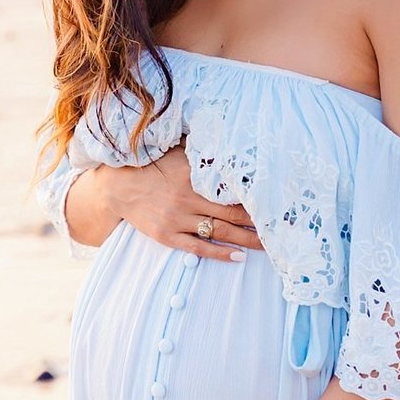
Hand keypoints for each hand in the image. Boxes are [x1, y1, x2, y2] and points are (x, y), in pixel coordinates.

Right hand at [114, 142, 265, 263]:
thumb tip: (232, 142)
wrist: (117, 186)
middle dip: (258, 223)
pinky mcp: (167, 236)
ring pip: (219, 232)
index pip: (233, 190)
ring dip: (246, 240)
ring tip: (268, 246)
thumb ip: (204, 152)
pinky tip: (238, 257)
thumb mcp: (179, 152)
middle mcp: (187, 199)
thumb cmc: (153, 164)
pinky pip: (198, 248)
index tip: (276, 203)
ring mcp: (177, 220)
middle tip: (281, 229)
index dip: (256, 198)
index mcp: (193, 177)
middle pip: (232, 214)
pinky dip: (219, 253)